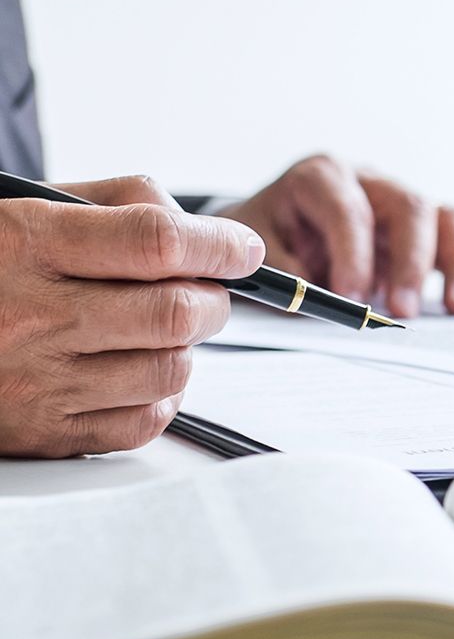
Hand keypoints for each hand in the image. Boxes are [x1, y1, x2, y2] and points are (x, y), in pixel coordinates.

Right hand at [0, 176, 263, 456]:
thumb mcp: (24, 207)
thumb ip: (117, 206)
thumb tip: (202, 232)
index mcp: (24, 242)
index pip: (156, 241)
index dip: (218, 245)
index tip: (244, 250)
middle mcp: (30, 315)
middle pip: (175, 311)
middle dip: (214, 299)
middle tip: (210, 290)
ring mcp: (36, 380)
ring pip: (170, 369)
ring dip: (188, 347)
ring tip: (164, 328)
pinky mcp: (42, 432)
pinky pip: (143, 421)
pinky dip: (162, 395)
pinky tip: (139, 369)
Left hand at [217, 154, 453, 318]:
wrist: (270, 234)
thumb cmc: (263, 241)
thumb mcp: (250, 252)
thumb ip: (279, 272)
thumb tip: (312, 296)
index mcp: (322, 177)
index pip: (348, 208)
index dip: (352, 254)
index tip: (349, 298)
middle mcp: (371, 183)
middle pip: (409, 207)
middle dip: (409, 262)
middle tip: (402, 310)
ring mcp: (404, 204)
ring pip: (448, 219)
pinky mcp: (427, 231)